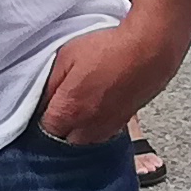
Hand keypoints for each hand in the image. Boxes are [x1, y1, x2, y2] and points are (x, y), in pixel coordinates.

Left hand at [38, 13, 183, 146]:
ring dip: (78, 130)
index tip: (42, 108)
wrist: (150, 48)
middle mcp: (90, 126)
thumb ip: (49, 83)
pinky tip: (97, 108)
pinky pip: (104, 134)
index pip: (45, 130)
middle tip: (58, 108)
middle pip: (65, 141)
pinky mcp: (125, 122)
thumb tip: (41, 100)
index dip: (42, 118)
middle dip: (59, 129)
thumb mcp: (67, 57)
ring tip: (79, 108)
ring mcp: (109, 127)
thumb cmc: (110, 48)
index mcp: (70, 111)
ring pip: (86, 141)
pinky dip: (96, 127)